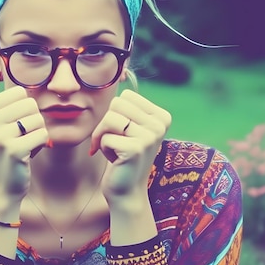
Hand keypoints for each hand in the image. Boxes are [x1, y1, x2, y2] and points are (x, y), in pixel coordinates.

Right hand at [0, 86, 48, 207]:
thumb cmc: (3, 152)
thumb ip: (8, 104)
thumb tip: (21, 69)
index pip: (20, 92)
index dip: (23, 110)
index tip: (11, 128)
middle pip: (31, 104)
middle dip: (32, 123)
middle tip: (19, 139)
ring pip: (39, 119)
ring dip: (36, 134)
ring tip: (22, 147)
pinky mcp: (13, 149)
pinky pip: (43, 134)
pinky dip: (40, 145)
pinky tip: (26, 156)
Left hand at [90, 89, 171, 204]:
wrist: (126, 191)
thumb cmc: (123, 156)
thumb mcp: (129, 127)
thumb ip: (127, 106)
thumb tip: (124, 72)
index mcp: (161, 116)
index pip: (125, 97)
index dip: (115, 115)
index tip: (122, 133)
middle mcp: (160, 124)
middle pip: (116, 105)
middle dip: (106, 125)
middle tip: (115, 143)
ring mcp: (150, 136)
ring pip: (108, 119)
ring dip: (103, 136)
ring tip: (115, 150)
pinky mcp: (135, 148)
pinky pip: (104, 137)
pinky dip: (103, 149)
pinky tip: (115, 160)